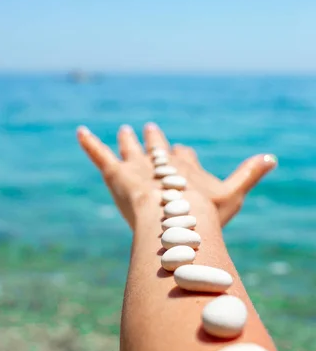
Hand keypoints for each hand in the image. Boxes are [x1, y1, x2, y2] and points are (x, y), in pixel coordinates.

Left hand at [77, 122, 276, 227]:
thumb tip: (272, 157)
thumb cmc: (205, 213)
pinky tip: (79, 131)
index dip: (181, 154)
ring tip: (124, 130)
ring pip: (131, 149)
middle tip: (149, 129)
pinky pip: (99, 153)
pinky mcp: (117, 172)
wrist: (174, 221)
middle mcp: (160, 162)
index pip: (182, 156)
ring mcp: (138, 166)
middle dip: (154, 140)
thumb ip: (249, 175)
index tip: (181, 150)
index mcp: (185, 167)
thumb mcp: (232, 196)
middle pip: (156, 149)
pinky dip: (89, 142)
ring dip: (128, 140)